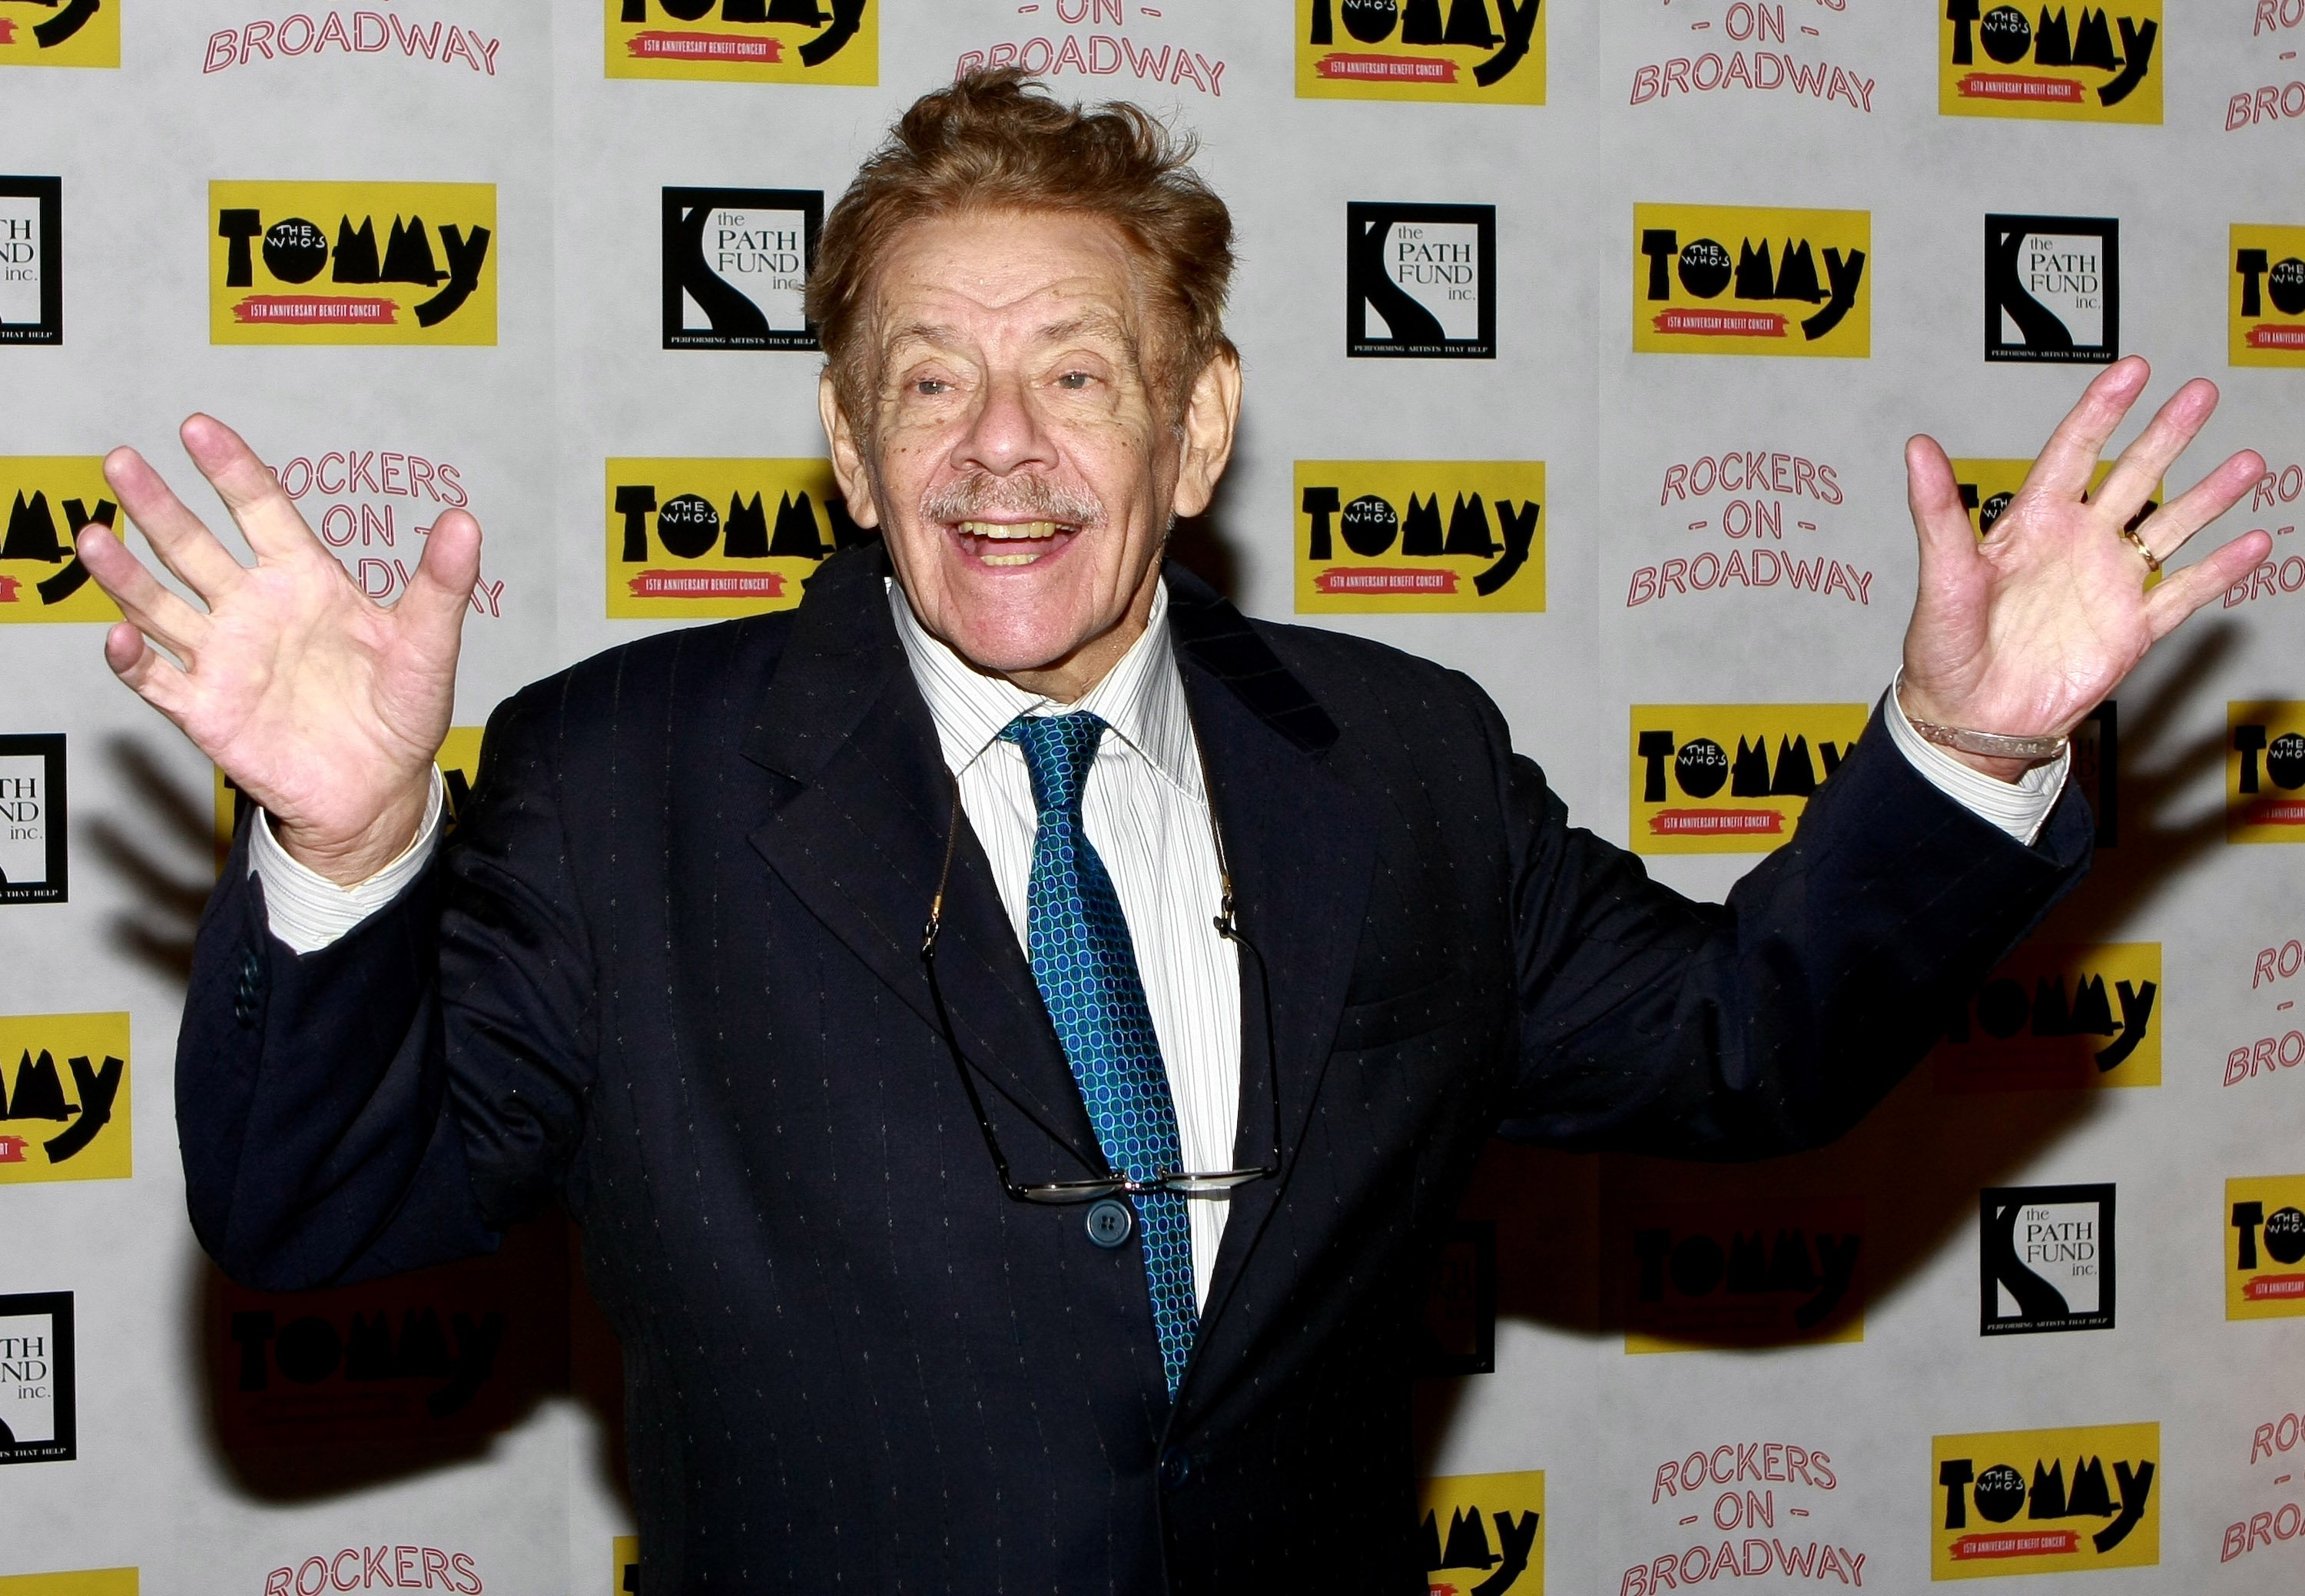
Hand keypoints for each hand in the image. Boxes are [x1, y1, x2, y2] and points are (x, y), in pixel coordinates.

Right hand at [79, 415, 481, 883]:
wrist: (380, 788)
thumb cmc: (401, 711)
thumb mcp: (428, 645)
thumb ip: (441, 584)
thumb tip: (465, 521)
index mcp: (304, 580)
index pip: (261, 510)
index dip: (231, 469)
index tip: (198, 428)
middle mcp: (254, 609)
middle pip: (193, 547)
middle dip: (157, 506)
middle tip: (121, 462)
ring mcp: (224, 656)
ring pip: (159, 605)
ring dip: (125, 575)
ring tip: (94, 538)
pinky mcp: (206, 708)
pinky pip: (157, 680)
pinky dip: (134, 661)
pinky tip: (120, 637)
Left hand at [1901, 357, 2271, 780]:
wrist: (1968, 720)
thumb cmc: (1943, 650)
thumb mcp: (1941, 576)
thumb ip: (1936, 511)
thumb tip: (1917, 449)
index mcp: (2031, 525)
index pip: (2073, 453)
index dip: (2102, 410)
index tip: (2133, 371)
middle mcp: (2076, 545)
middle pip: (2133, 477)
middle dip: (2168, 435)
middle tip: (2201, 394)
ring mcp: (2107, 584)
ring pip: (2168, 527)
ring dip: (2209, 495)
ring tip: (2247, 461)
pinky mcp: (2131, 629)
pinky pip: (2183, 593)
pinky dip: (2219, 570)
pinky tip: (2252, 543)